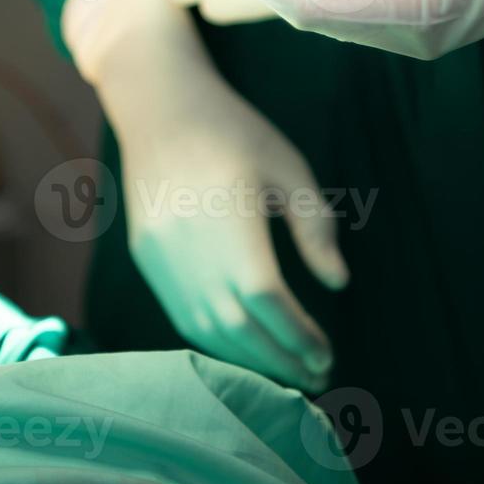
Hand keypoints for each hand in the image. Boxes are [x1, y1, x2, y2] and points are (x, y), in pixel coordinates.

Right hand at [68, 0, 347, 390]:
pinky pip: (181, 315)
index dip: (299, 335)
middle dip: (279, 359)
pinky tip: (243, 348)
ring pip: (205, 329)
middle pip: (237, 327)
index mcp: (231, 224)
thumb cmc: (234, 131)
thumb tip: (337, 283)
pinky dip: (215, 341)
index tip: (327, 353)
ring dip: (247, 359)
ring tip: (285, 371)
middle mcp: (189, 249)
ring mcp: (161, 258)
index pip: (268, 300)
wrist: (159, 108)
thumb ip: (316, 227)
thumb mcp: (289, 168)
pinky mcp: (146, 259)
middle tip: (315, 375)